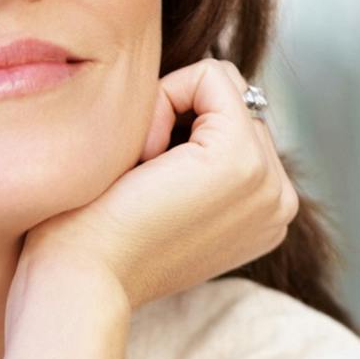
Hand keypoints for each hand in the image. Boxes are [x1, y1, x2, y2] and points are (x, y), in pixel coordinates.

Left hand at [18, 58, 300, 312]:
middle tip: (137, 181)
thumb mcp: (164, 197)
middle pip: (231, 102)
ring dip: (165, 114)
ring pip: (221, 86)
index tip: (142, 183)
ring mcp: (269, 183)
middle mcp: (279, 201)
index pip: (234, 125)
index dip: (174, 131)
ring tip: (140, 175)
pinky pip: (209, 77)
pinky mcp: (242, 160)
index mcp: (264, 213)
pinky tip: (140, 159)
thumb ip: (194, 159)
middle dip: (174, 120)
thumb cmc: (95, 240)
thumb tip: (193, 99)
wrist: (80, 280)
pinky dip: (161, 101)